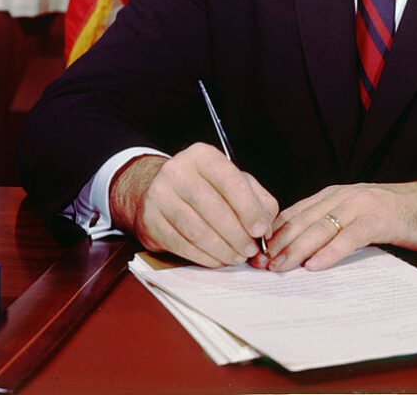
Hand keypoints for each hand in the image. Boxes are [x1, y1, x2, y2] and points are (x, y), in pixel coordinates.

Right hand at [109, 143, 278, 267]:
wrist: (157, 190)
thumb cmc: (203, 186)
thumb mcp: (232, 181)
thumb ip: (256, 198)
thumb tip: (266, 226)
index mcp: (203, 156)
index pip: (231, 181)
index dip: (249, 209)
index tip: (261, 230)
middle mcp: (178, 171)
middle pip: (214, 210)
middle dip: (238, 235)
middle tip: (251, 250)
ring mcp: (160, 195)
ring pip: (198, 231)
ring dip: (223, 250)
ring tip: (237, 257)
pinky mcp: (150, 221)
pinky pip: (182, 245)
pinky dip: (205, 257)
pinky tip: (218, 260)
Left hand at [252, 174, 416, 272]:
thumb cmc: (395, 214)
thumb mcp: (357, 216)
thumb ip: (331, 226)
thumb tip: (300, 251)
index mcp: (335, 194)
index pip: (295, 212)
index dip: (274, 233)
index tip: (256, 252)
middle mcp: (343, 195)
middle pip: (303, 219)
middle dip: (279, 243)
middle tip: (260, 264)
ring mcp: (361, 205)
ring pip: (320, 226)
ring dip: (297, 248)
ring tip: (280, 267)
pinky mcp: (379, 219)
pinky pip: (349, 236)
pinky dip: (330, 251)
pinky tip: (316, 265)